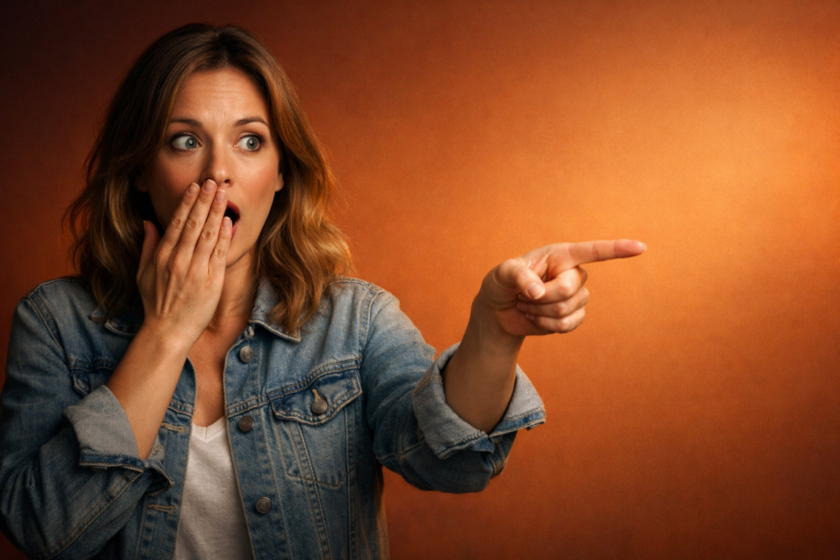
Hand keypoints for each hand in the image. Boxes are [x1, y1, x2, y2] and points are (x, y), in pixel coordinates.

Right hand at [136, 179, 231, 348]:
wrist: (168, 331)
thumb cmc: (156, 303)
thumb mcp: (143, 273)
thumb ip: (147, 246)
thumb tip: (149, 222)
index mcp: (163, 256)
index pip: (177, 223)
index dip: (187, 203)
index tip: (194, 186)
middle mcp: (179, 261)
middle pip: (194, 224)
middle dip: (204, 201)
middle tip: (212, 182)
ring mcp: (196, 271)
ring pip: (209, 235)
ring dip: (216, 213)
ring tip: (223, 195)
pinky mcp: (212, 282)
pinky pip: (219, 254)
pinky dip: (224, 237)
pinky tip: (228, 222)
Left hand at [478, 239, 645, 338]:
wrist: (499, 310)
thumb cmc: (501, 284)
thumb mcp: (502, 274)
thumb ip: (518, 277)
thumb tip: (539, 292)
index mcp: (560, 255)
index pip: (593, 251)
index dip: (617, 249)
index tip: (640, 247)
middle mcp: (573, 273)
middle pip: (569, 290)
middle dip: (542, 298)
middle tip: (524, 296)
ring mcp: (576, 295)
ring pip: (567, 310)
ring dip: (540, 313)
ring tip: (527, 305)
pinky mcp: (573, 316)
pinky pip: (568, 325)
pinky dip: (546, 325)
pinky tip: (535, 318)